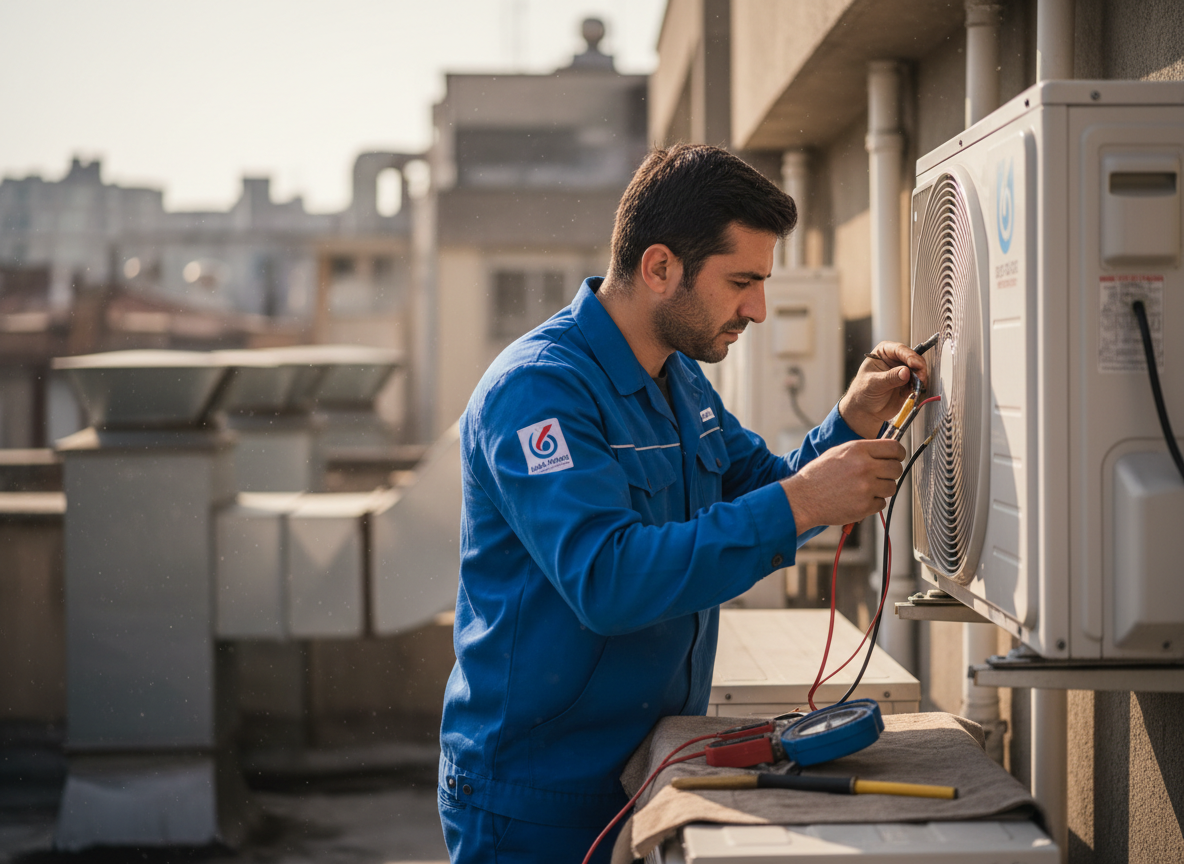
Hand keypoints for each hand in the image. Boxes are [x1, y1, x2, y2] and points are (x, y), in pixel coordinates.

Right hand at [780, 438, 905, 532]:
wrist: (803, 498)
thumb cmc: (819, 475)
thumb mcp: (839, 453)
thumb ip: (863, 451)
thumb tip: (886, 452)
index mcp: (858, 450)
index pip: (894, 448)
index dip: (898, 454)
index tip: (896, 458)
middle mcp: (865, 467)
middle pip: (896, 469)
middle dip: (891, 473)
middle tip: (879, 476)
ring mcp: (866, 488)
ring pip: (891, 487)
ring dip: (882, 489)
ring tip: (864, 489)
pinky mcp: (865, 506)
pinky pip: (881, 503)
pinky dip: (872, 503)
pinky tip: (857, 499)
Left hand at [838, 341, 929, 438]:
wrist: (866, 411)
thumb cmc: (863, 393)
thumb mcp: (874, 384)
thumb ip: (890, 378)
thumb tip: (905, 372)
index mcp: (883, 352)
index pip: (899, 349)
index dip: (909, 356)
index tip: (915, 365)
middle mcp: (895, 359)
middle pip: (913, 358)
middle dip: (918, 368)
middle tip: (920, 378)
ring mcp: (903, 371)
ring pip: (919, 370)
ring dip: (921, 378)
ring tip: (917, 387)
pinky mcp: (909, 383)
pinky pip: (919, 382)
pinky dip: (919, 386)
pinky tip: (914, 393)